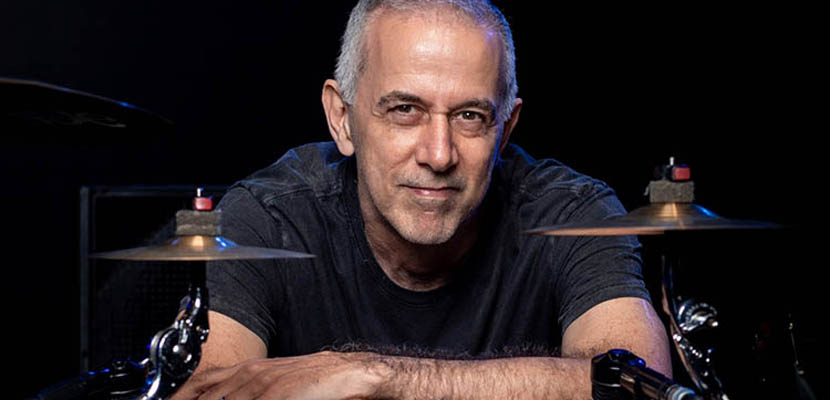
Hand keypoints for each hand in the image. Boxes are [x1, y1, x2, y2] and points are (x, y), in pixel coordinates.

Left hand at [170, 351, 388, 399]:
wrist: (348, 374)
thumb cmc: (315, 382)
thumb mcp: (276, 384)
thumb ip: (252, 392)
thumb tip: (232, 397)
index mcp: (249, 369)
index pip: (203, 382)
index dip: (182, 394)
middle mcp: (251, 375)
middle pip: (207, 396)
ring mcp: (263, 386)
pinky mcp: (277, 395)